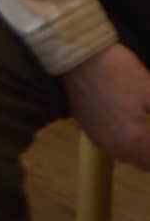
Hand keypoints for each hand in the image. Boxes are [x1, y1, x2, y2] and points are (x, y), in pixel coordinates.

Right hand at [65, 42, 149, 169]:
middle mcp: (117, 148)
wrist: (77, 57)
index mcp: (135, 141)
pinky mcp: (88, 130)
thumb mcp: (149, 89)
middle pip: (144, 163)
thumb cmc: (118, 71)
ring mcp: (100, 140)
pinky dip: (122, 142)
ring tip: (143, 130)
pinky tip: (124, 123)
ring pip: (127, 157)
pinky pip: (111, 146)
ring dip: (139, 150)